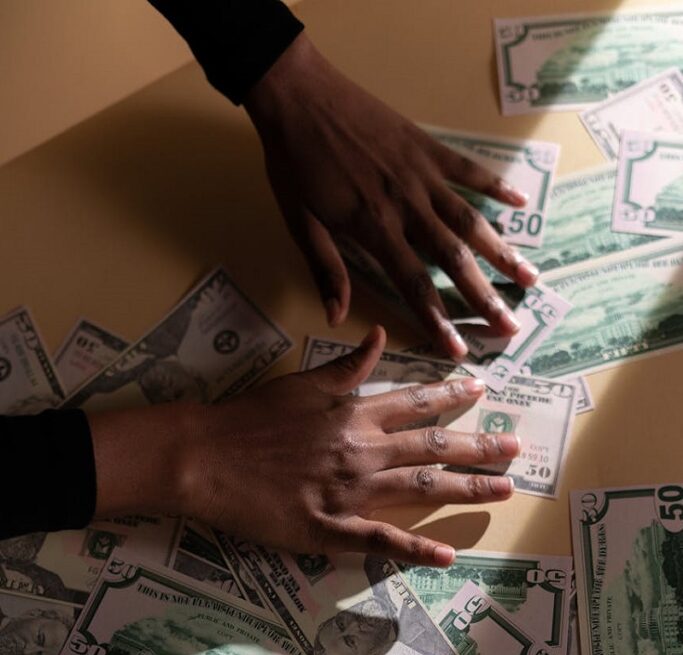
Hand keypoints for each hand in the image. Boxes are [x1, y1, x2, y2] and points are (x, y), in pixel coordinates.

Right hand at [90, 327, 517, 565]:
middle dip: (479, 447)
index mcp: (355, 413)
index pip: (417, 403)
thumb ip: (346, 365)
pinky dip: (415, 550)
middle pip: (433, 447)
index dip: (454, 399)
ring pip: (421, 489)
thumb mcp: (300, 381)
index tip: (484, 395)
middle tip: (515, 449)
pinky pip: (380, 541)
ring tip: (503, 489)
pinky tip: (446, 556)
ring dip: (466, 488)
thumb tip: (380, 337)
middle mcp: (364, 450)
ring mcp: (351, 492)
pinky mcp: (330, 529)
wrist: (204, 457)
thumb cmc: (248, 417)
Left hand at [244, 34, 537, 357]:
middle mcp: (406, 205)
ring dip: (503, 252)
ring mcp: (421, 174)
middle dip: (484, 297)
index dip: (438, 321)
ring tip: (530, 278)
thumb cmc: (293, 164)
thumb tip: (337, 318)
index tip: (460, 349)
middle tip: (512, 326)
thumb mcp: (300, 223)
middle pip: (453, 259)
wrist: (298, 96)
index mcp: (373, 229)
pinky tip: (522, 203)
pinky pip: (468, 169)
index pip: (414, 285)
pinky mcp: (426, 146)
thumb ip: (327, 269)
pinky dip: (496, 185)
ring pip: (470, 219)